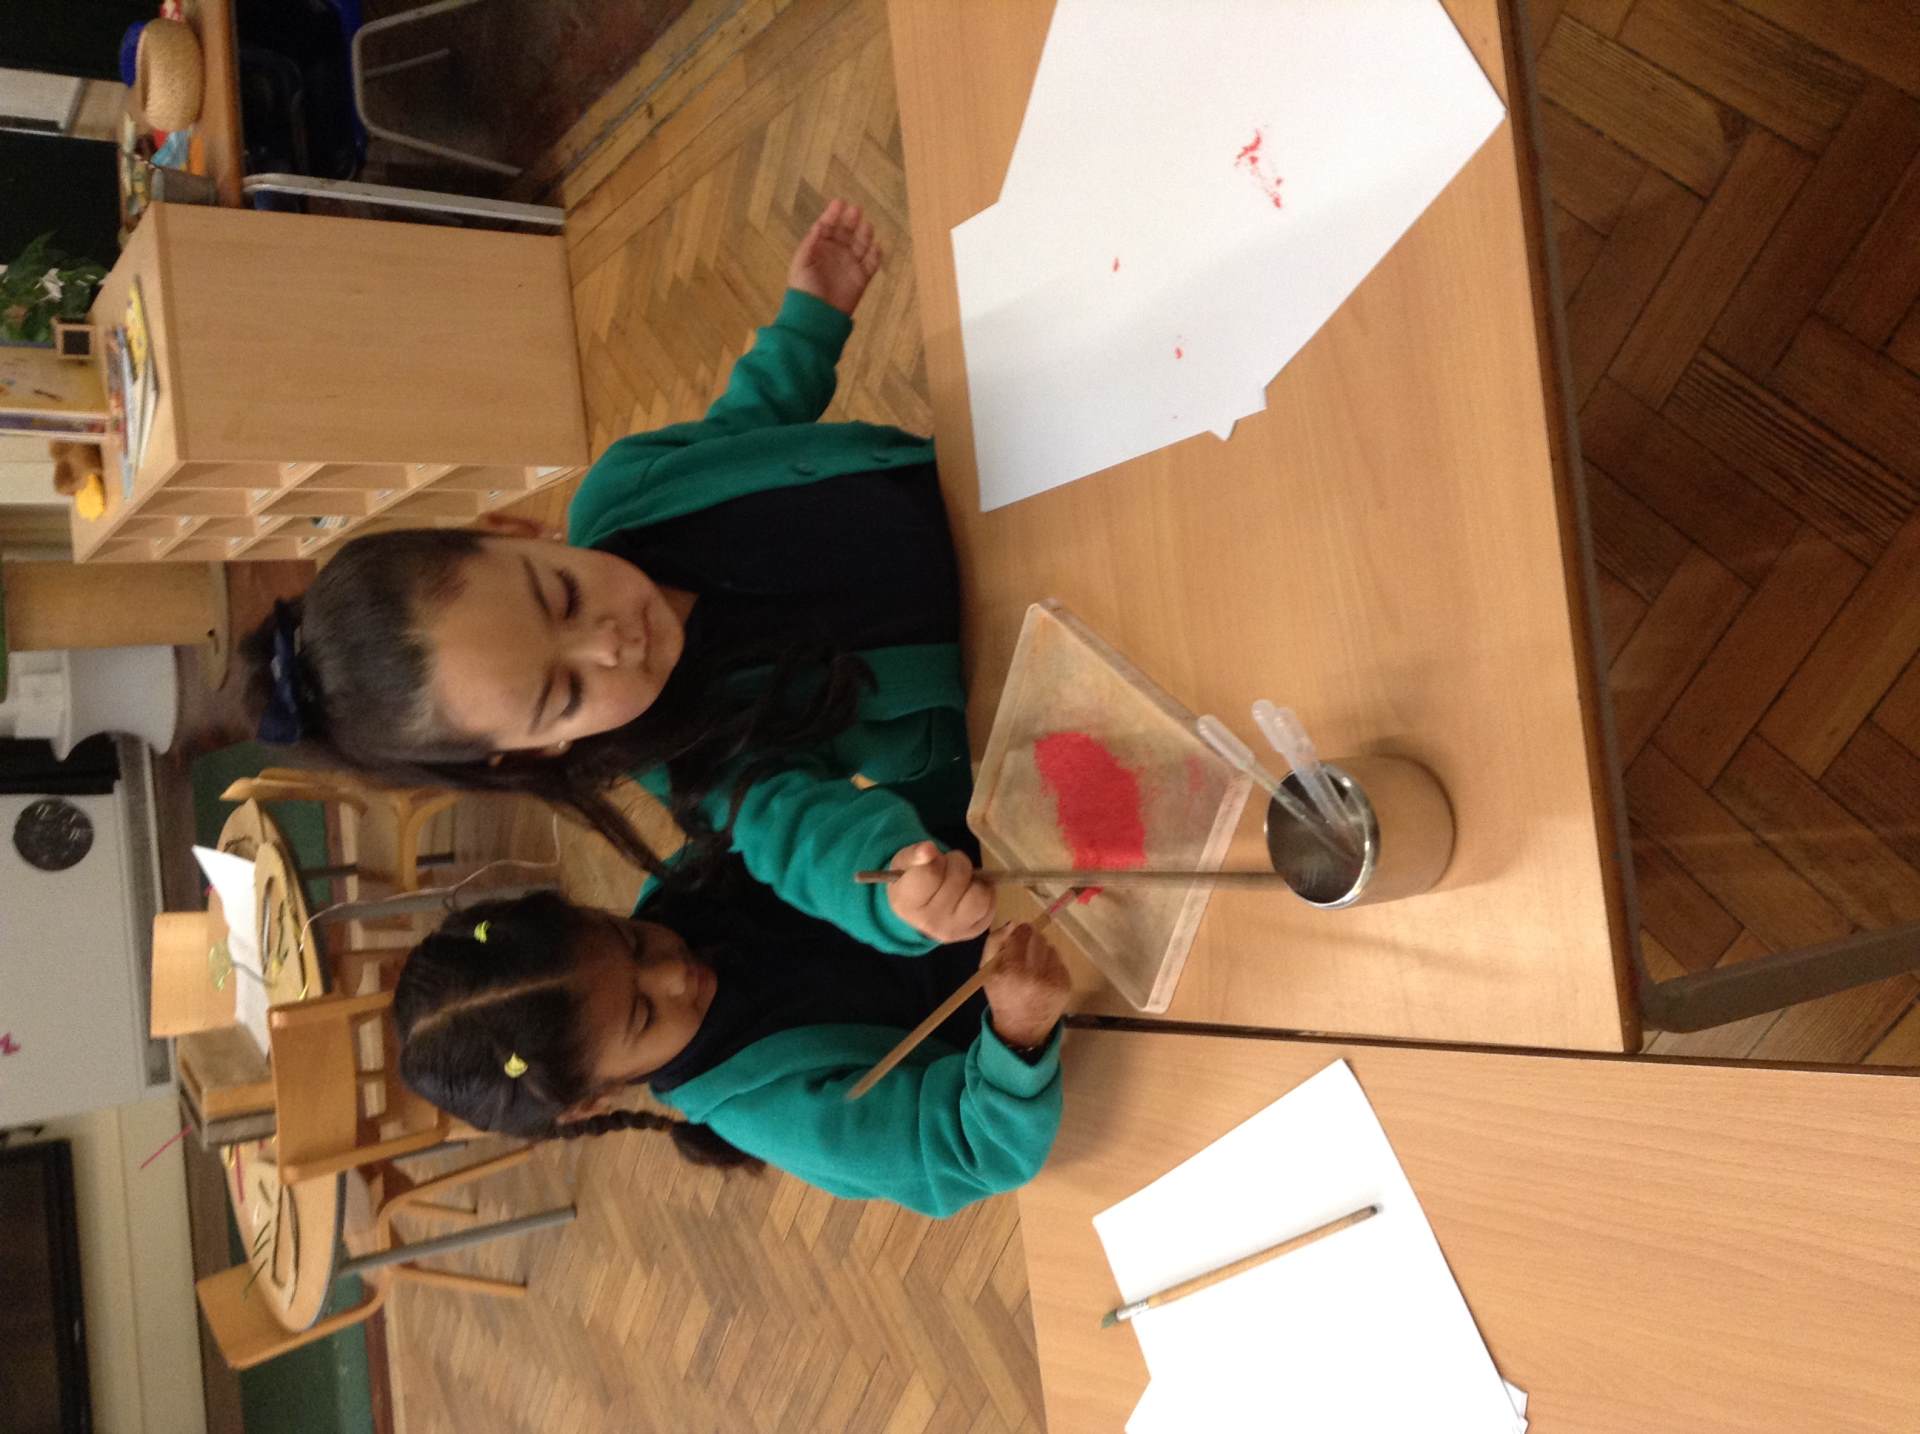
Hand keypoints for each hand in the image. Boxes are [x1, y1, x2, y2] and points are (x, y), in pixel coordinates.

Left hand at [788, 199, 882, 316]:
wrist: (816, 316)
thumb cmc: (804, 290)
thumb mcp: (801, 263)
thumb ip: (810, 244)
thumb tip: (819, 226)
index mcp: (819, 248)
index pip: (827, 227)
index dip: (833, 214)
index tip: (840, 202)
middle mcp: (835, 254)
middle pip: (846, 232)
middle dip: (850, 220)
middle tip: (856, 210)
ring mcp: (849, 265)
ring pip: (860, 245)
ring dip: (864, 234)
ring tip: (867, 226)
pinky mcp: (861, 279)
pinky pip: (871, 264)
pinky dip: (875, 255)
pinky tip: (877, 247)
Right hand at [886, 840, 992, 942]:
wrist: (918, 914)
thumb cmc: (910, 882)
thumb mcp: (904, 863)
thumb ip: (915, 854)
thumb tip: (928, 849)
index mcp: (907, 904)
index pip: (931, 874)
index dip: (936, 858)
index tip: (933, 858)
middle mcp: (931, 922)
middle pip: (958, 879)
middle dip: (956, 863)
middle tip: (948, 866)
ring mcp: (954, 930)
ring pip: (979, 896)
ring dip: (974, 880)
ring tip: (963, 880)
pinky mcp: (974, 931)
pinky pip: (991, 906)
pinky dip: (985, 893)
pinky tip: (970, 891)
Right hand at [983, 922, 1070, 1051]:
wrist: (1022, 1029)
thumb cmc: (1001, 996)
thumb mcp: (987, 971)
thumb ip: (994, 943)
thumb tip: (1012, 923)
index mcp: (1013, 971)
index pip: (1022, 934)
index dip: (1019, 932)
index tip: (1017, 936)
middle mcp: (1036, 975)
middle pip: (1038, 938)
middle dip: (1030, 941)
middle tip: (1024, 952)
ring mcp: (1054, 980)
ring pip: (1050, 948)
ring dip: (1041, 952)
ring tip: (1032, 966)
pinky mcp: (1066, 984)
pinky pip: (1059, 961)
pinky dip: (1050, 964)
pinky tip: (1042, 976)